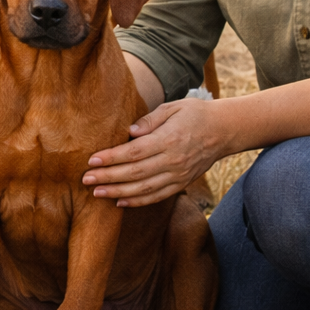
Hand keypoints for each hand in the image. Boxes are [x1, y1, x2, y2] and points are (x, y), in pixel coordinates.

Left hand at [82, 98, 222, 206]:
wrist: (224, 130)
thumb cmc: (194, 114)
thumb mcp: (172, 107)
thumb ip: (149, 120)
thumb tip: (129, 131)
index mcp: (168, 140)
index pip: (134, 152)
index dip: (112, 158)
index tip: (92, 160)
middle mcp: (173, 161)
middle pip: (135, 173)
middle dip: (108, 177)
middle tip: (85, 179)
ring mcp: (178, 175)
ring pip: (144, 189)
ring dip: (118, 192)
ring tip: (96, 193)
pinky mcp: (182, 183)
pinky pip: (157, 196)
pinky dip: (138, 201)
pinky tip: (120, 201)